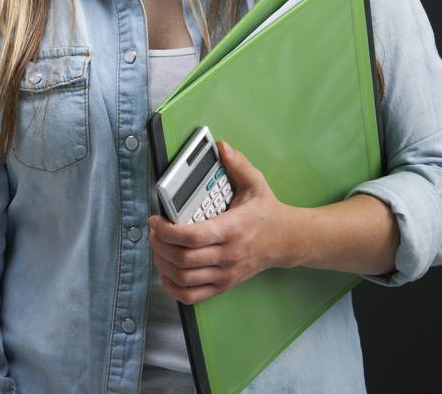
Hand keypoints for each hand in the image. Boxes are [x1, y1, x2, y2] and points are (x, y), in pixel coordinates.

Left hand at [148, 141, 300, 304]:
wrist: (288, 241)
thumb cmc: (267, 213)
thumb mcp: (256, 184)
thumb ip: (238, 164)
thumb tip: (221, 147)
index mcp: (232, 229)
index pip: (193, 236)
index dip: (167, 230)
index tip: (155, 219)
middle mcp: (228, 255)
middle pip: (183, 258)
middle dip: (159, 244)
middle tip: (153, 231)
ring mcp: (226, 273)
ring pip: (183, 278)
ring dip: (162, 263)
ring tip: (157, 247)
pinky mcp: (224, 284)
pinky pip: (192, 295)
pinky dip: (173, 287)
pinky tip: (166, 272)